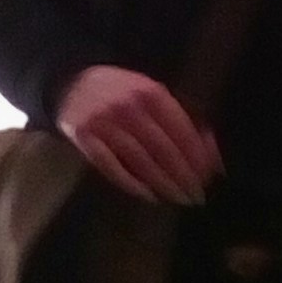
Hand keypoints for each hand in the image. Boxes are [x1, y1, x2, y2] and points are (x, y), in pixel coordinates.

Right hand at [54, 64, 220, 204]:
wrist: (71, 83)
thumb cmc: (120, 90)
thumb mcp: (151, 92)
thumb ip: (178, 116)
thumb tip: (210, 148)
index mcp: (150, 92)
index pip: (181, 129)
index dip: (197, 156)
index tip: (209, 176)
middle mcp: (128, 106)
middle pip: (163, 149)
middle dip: (184, 175)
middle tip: (197, 196)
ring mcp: (105, 123)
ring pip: (141, 161)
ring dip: (164, 184)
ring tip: (180, 199)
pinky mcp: (85, 139)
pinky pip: (112, 167)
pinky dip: (132, 184)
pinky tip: (149, 196)